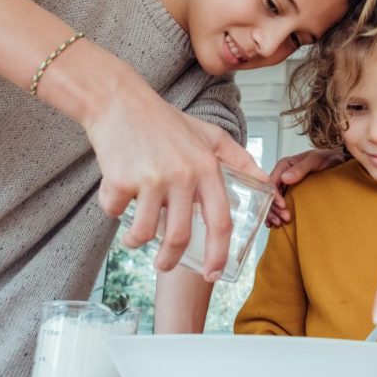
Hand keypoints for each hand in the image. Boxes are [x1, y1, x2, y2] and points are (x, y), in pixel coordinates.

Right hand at [84, 70, 263, 279]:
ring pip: (144, 233)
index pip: (220, 221)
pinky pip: (115, 211)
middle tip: (164, 265)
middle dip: (170, 260)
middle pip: (180, 237)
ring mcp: (151, 179)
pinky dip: (112, 209)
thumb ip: (238, 157)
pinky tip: (115, 195)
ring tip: (133, 238)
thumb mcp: (208, 134)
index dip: (219, 253)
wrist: (119, 101)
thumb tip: (265, 180)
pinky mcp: (121, 179)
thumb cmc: (165, 121)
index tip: (214, 274)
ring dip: (135, 241)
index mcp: (206, 169)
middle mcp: (182, 176)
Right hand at [265, 148, 344, 226]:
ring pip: (273, 202)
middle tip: (285, 218)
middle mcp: (282, 176)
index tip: (282, 205)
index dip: (274, 196)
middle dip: (274, 208)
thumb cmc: (328, 158)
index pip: (272, 183)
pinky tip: (277, 223)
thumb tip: (285, 178)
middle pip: (270, 195)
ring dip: (274, 214)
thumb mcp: (315, 160)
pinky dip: (277, 215)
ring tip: (280, 223)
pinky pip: (280, 206)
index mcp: (284, 166)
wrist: (339, 161)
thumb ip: (301, 168)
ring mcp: (286, 187)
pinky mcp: (291, 195)